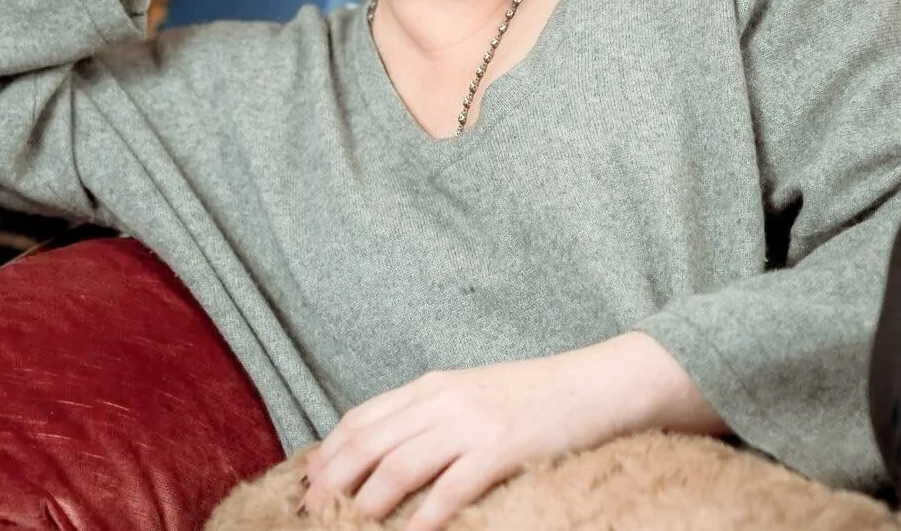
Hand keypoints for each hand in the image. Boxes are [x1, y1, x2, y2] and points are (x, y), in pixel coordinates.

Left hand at [301, 352, 627, 530]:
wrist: (594, 384)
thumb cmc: (532, 397)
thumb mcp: (471, 396)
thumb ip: (430, 417)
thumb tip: (385, 456)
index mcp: (432, 386)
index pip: (360, 419)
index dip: (327, 454)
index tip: (306, 485)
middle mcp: (443, 399)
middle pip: (368, 442)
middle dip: (333, 481)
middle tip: (311, 514)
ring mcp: (471, 423)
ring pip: (398, 465)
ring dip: (365, 503)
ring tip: (346, 528)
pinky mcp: (502, 448)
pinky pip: (451, 488)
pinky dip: (423, 517)